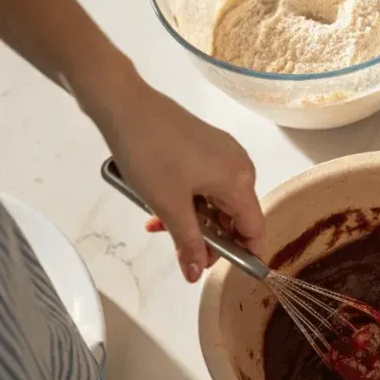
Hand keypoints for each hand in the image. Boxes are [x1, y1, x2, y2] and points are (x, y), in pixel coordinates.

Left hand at [97, 82, 264, 282]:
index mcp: (239, 181)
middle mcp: (240, 167)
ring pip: (218, 201)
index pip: (255, 229)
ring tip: (159, 223)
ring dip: (194, 219)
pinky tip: (164, 201)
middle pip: (236, 216)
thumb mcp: (168, 205)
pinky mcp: (209, 145)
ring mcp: (225, 153)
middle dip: (210, 237)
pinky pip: (209, 183)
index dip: (243, 255)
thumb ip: (188, 244)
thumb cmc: (149, 153)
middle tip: (178, 247)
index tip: (220, 270)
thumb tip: (197, 276)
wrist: (125, 104)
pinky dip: (191, 198)